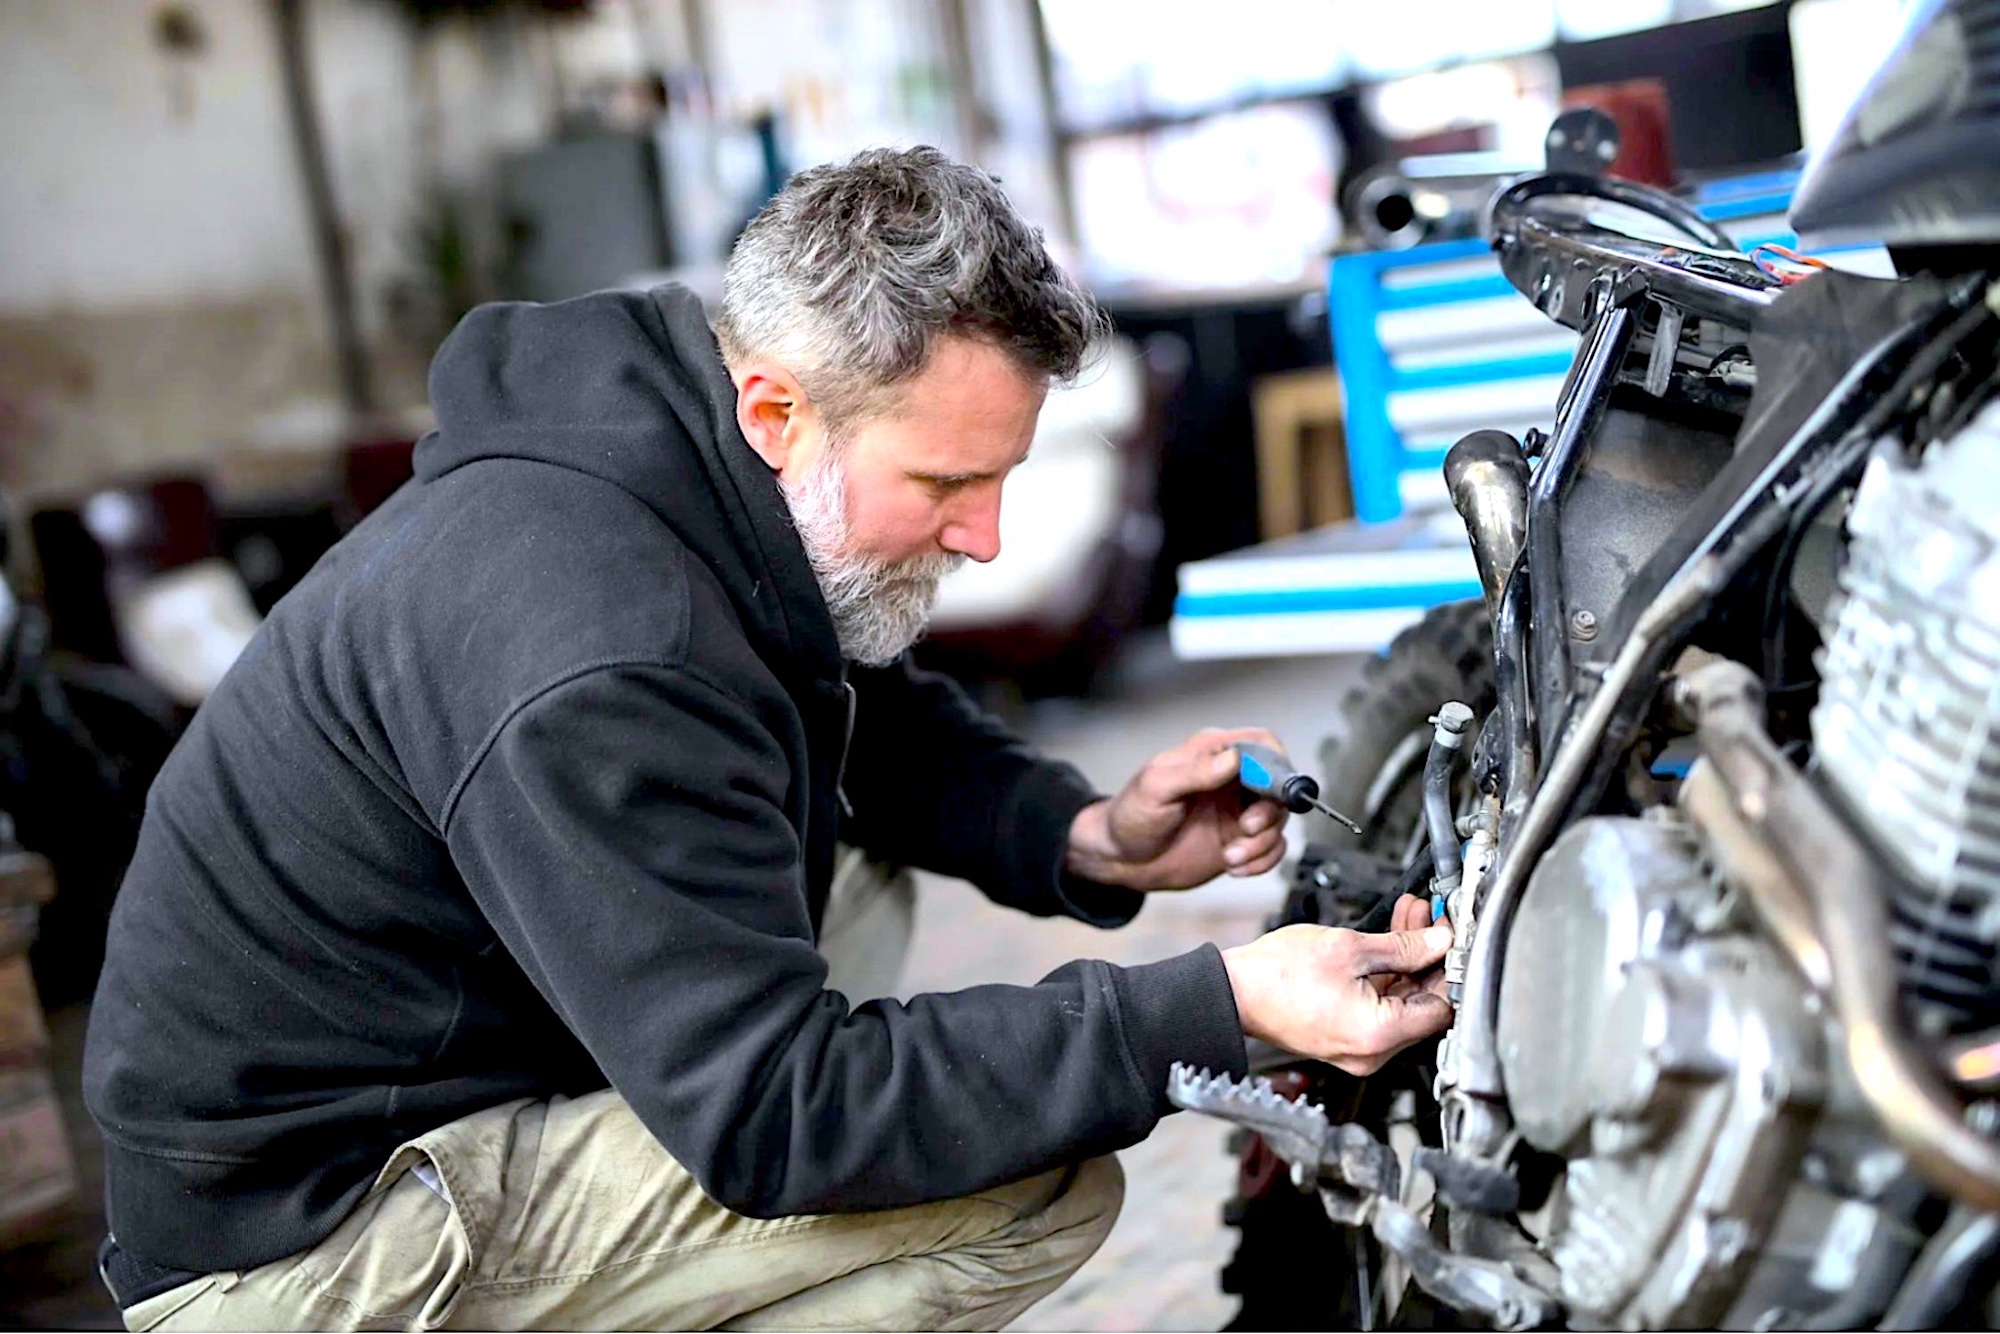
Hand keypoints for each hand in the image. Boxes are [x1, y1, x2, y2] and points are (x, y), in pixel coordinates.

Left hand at [1065, 727, 1289, 891]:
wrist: (1122, 859)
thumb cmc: (1131, 815)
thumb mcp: (1157, 788)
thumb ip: (1196, 772)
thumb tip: (1234, 759)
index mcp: (1212, 754)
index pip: (1262, 744)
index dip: (1275, 764)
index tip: (1269, 791)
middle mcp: (1232, 780)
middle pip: (1279, 785)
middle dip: (1269, 811)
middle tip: (1246, 828)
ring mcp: (1238, 811)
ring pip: (1278, 820)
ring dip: (1262, 842)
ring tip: (1230, 856)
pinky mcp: (1240, 841)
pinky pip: (1272, 848)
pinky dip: (1262, 861)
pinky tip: (1234, 867)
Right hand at [1222, 903, 1453, 1074]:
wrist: (1233, 991)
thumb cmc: (1276, 975)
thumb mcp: (1349, 948)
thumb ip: (1403, 945)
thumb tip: (1438, 941)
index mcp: (1379, 1034)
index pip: (1442, 1008)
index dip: (1449, 968)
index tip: (1450, 937)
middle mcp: (1373, 1051)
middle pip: (1422, 1004)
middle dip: (1428, 957)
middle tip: (1428, 919)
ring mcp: (1359, 1048)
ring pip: (1401, 1001)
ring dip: (1408, 960)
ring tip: (1408, 917)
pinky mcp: (1346, 1037)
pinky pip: (1378, 1007)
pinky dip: (1385, 975)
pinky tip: (1387, 941)